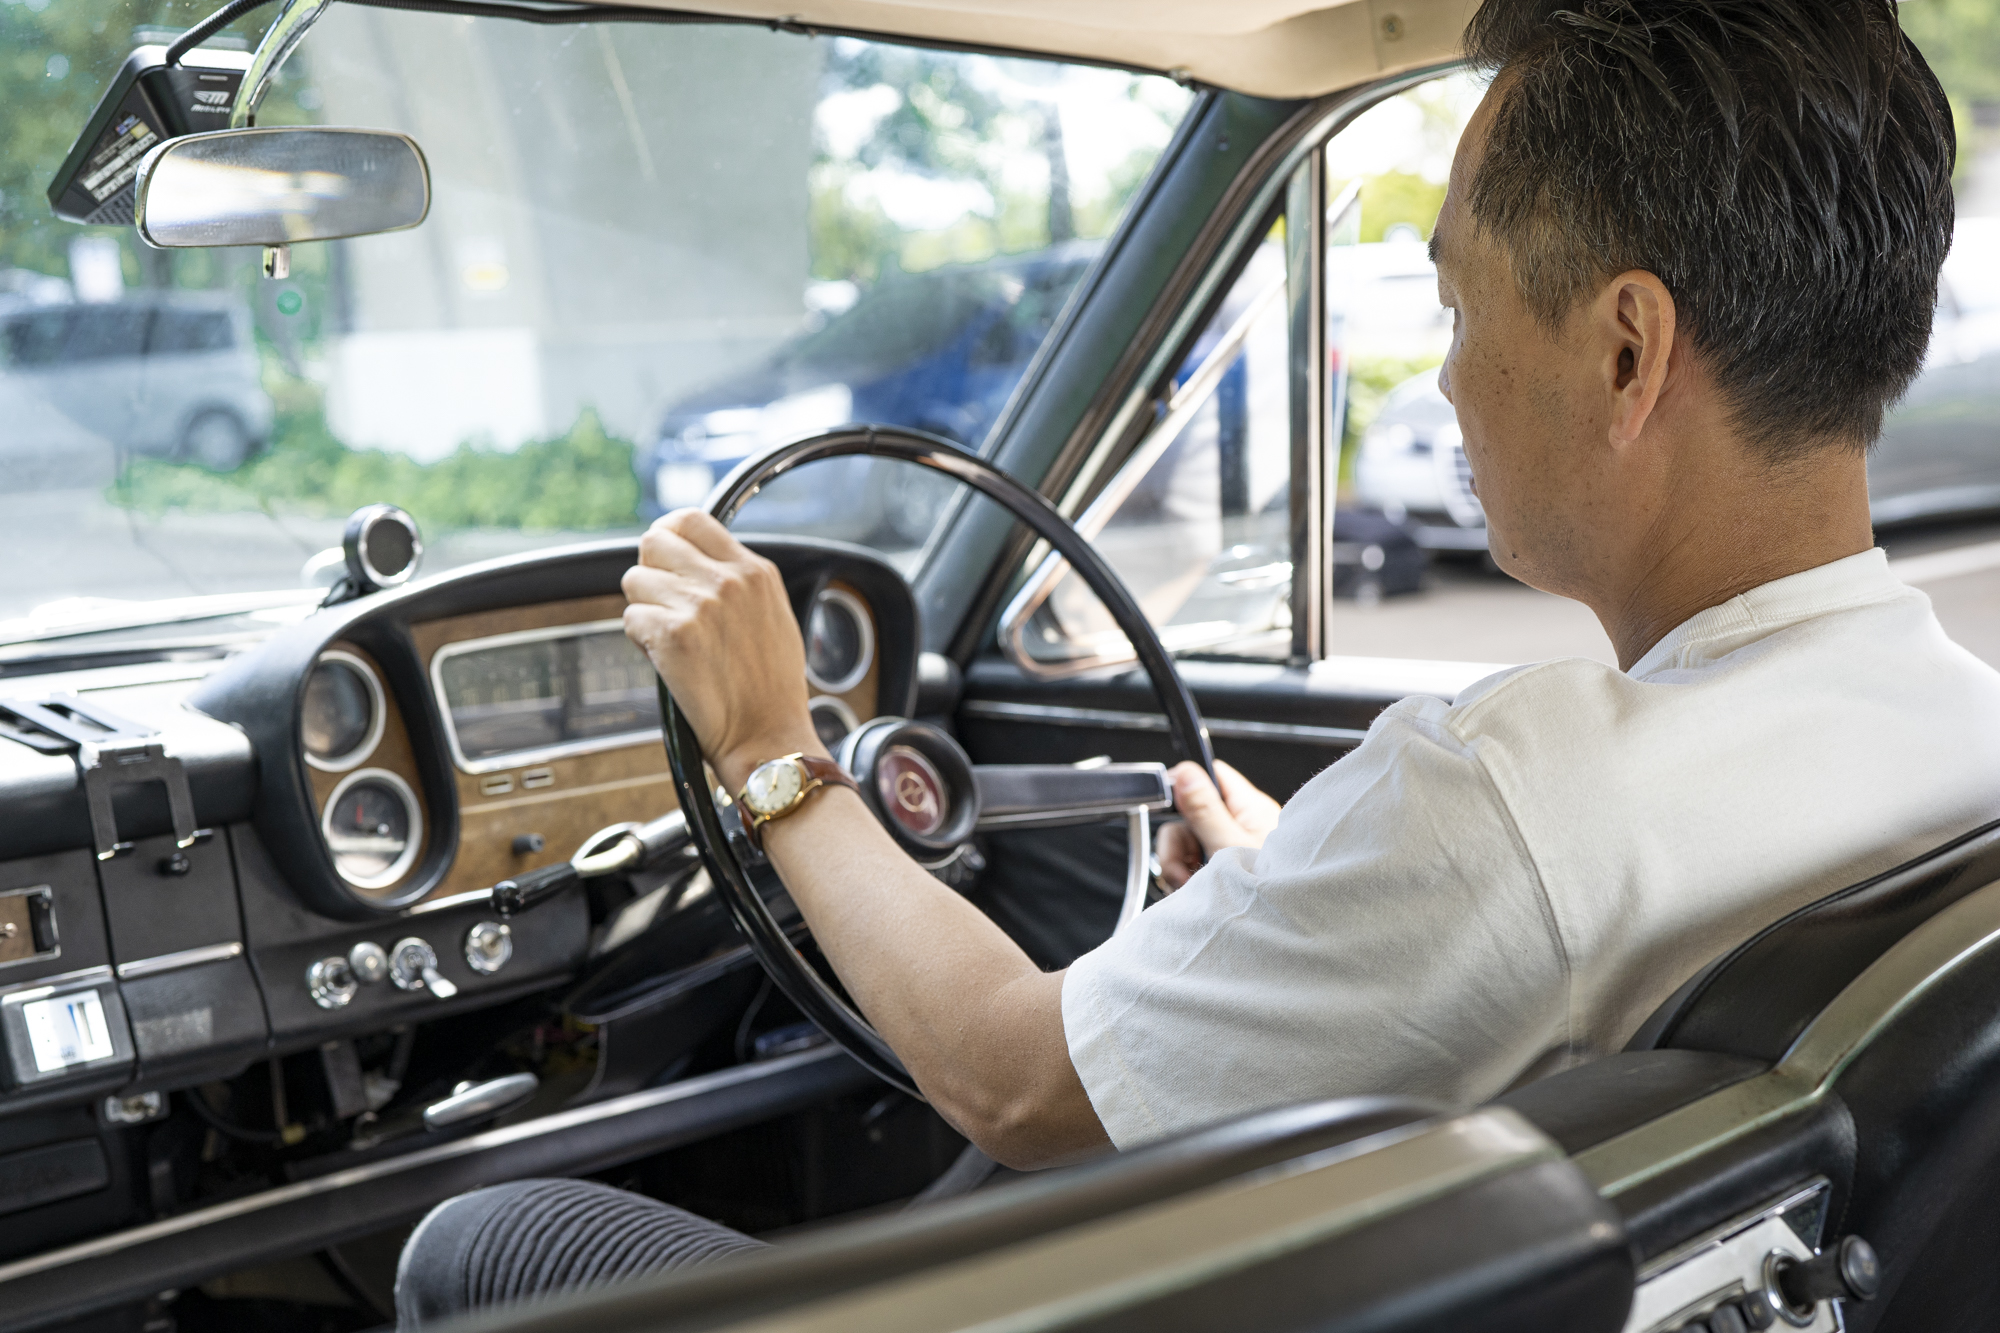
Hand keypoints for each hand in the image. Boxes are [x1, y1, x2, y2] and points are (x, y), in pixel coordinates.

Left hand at [622, 510, 823, 790]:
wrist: (768, 737)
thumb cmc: (771, 689)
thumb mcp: (773, 615)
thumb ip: (739, 582)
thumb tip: (698, 562)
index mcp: (754, 570)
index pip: (690, 519)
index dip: (668, 538)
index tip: (665, 560)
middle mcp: (728, 580)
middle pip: (654, 542)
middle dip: (650, 572)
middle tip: (662, 603)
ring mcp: (700, 605)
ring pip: (635, 580)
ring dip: (644, 609)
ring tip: (670, 638)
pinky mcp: (673, 635)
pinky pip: (631, 619)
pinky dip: (641, 641)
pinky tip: (667, 660)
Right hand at [1155, 759, 1280, 890]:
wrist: (1280, 935)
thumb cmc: (1272, 890)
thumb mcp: (1230, 848)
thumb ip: (1205, 811)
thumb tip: (1186, 774)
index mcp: (1249, 809)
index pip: (1213, 776)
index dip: (1187, 783)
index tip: (1171, 803)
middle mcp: (1239, 826)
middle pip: (1189, 814)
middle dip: (1179, 843)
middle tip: (1188, 866)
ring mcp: (1227, 849)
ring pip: (1184, 843)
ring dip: (1178, 865)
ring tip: (1192, 885)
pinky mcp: (1218, 871)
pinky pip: (1188, 865)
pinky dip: (1183, 879)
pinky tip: (1194, 893)